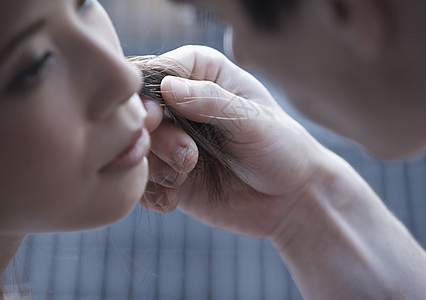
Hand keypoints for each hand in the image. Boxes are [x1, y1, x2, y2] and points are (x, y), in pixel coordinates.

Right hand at [141, 45, 326, 238]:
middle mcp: (182, 105)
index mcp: (203, 75)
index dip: (149, 91)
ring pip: (136, 146)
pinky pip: (142, 181)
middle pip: (139, 108)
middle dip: (154, 132)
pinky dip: (153, 191)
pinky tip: (175, 197)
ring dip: (155, 164)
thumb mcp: (254, 121)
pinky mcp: (168, 174)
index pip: (159, 70)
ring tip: (186, 173)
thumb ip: (212, 102)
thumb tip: (167, 88)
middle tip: (185, 153)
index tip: (158, 114)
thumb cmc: (282, 149)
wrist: (289, 200)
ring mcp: (172, 141)